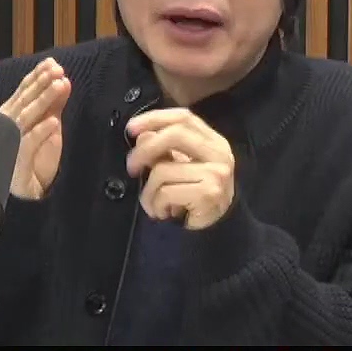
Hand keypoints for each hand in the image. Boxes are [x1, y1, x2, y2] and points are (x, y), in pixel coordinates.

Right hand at [0, 58, 70, 199]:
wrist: (25, 193)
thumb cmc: (34, 159)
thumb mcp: (48, 127)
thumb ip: (53, 105)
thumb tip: (62, 80)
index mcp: (14, 115)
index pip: (25, 91)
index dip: (37, 76)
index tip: (52, 63)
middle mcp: (9, 125)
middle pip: (26, 100)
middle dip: (41, 84)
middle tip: (58, 70)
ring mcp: (11, 142)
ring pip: (27, 116)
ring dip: (44, 100)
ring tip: (60, 85)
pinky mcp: (16, 160)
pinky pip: (28, 143)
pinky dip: (40, 132)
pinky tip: (53, 123)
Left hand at [124, 109, 235, 229]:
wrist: (218, 233)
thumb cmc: (195, 199)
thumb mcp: (178, 168)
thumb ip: (163, 149)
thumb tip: (142, 135)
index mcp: (214, 142)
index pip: (184, 117)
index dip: (155, 118)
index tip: (131, 128)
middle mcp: (220, 154)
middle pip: (175, 135)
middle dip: (145, 150)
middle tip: (131, 167)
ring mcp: (217, 174)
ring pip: (163, 170)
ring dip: (149, 191)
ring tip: (154, 203)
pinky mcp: (209, 193)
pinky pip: (166, 192)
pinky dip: (156, 206)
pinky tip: (164, 213)